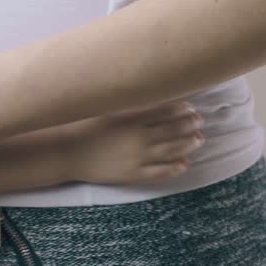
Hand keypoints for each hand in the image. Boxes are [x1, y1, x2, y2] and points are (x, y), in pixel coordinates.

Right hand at [65, 101, 203, 184]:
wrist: (66, 153)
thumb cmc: (82, 126)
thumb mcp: (104, 108)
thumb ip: (126, 102)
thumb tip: (145, 91)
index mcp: (130, 119)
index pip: (164, 111)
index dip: (180, 109)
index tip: (190, 107)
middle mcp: (137, 138)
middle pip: (171, 130)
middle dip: (188, 125)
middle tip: (199, 120)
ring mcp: (136, 158)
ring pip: (170, 150)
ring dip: (187, 144)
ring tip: (198, 139)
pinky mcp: (132, 174)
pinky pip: (159, 172)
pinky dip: (174, 168)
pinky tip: (184, 164)